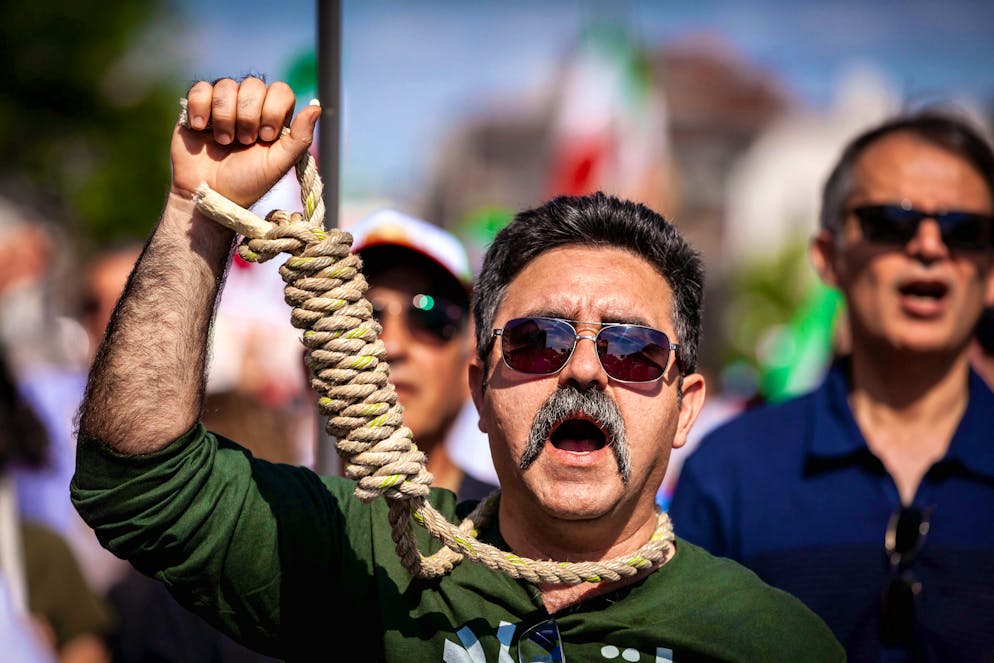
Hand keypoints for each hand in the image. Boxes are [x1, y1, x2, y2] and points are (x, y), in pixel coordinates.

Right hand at [171, 77, 320, 207]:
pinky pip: (200, 88)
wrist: (211, 194)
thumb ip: (300, 137)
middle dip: (248, 117)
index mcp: (273, 117)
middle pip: (253, 85)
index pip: (281, 91)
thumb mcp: (279, 163)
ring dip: (225, 117)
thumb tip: (317, 106)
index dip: (273, 110)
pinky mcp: (198, 106)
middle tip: (244, 142)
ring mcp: (224, 104)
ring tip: (223, 142)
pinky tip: (201, 128)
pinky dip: (201, 108)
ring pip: (226, 85)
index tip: (266, 137)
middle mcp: (250, 106)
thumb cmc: (248, 182)